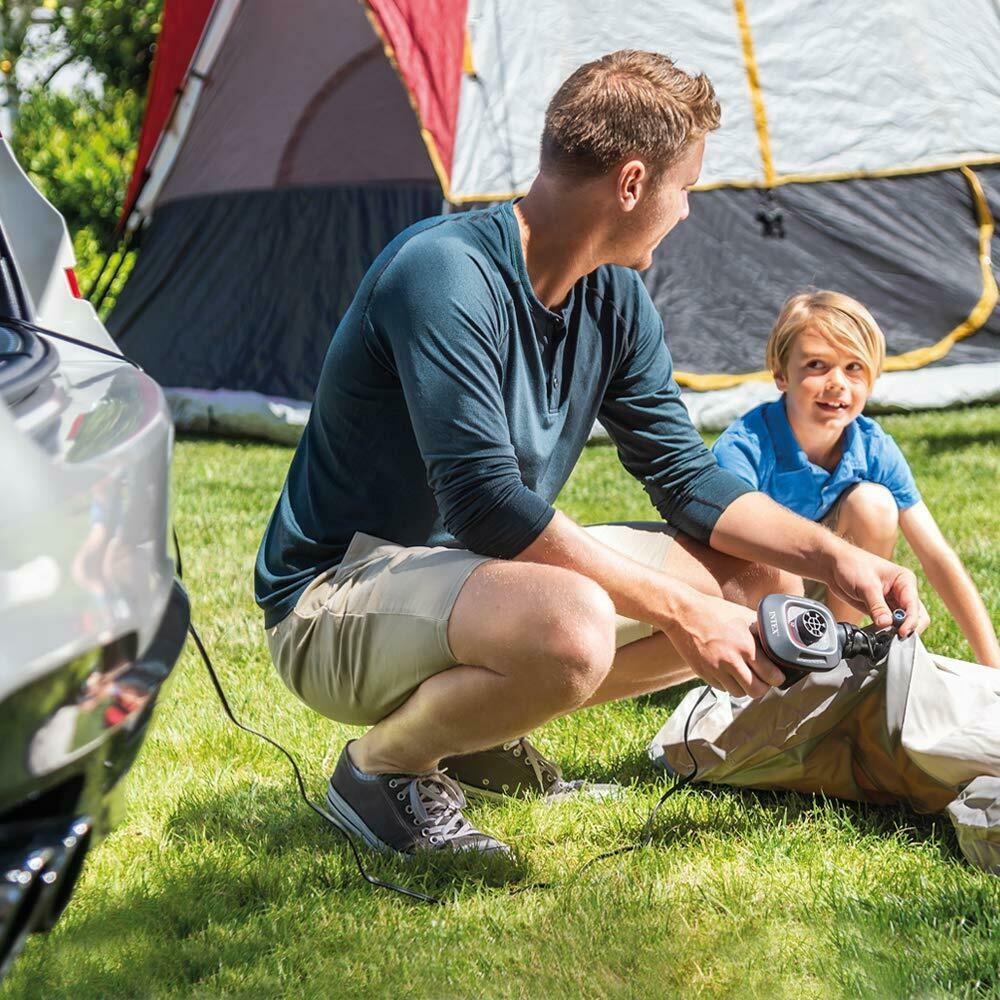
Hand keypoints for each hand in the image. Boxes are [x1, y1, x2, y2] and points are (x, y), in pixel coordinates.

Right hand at [662, 591, 784, 698]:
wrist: (682, 612)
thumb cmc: (714, 611)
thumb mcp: (742, 615)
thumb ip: (760, 630)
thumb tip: (777, 640)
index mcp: (745, 645)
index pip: (771, 675)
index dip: (777, 678)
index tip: (777, 675)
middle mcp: (731, 660)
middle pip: (756, 691)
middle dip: (763, 687)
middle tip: (762, 680)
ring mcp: (715, 668)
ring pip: (738, 693)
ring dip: (744, 687)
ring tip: (744, 676)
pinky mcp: (703, 673)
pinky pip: (721, 688)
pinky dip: (727, 683)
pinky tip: (727, 672)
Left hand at [824, 543, 929, 636]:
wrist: (833, 565)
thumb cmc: (851, 565)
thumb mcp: (866, 586)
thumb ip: (877, 606)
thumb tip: (886, 624)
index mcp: (905, 581)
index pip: (914, 606)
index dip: (910, 621)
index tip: (901, 632)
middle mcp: (902, 592)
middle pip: (915, 617)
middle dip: (907, 628)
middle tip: (894, 636)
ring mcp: (892, 601)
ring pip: (903, 622)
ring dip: (896, 630)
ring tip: (884, 635)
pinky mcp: (881, 609)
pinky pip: (889, 624)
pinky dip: (886, 630)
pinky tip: (877, 632)